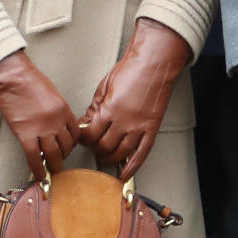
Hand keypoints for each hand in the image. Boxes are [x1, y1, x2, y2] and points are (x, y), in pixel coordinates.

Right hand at [0, 49, 79, 178]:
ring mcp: (42, 128)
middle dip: (64, 156)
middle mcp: (57, 121)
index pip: (75, 133)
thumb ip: (56, 110)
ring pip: (53, 154)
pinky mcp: (25, 133)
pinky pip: (34, 157)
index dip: (72, 144)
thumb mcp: (51, 93)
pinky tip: (38, 176)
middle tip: (59, 160)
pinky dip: (37, 169)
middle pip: (66, 146)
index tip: (67, 148)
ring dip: (54, 165)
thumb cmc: (28, 80)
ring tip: (52, 170)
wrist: (12, 76)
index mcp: (64, 109)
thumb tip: (55, 124)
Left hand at [79, 19, 191, 180]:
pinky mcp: (151, 128)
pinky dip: (132, 167)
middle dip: (95, 148)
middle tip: (93, 144)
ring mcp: (139, 127)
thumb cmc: (131, 69)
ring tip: (105, 155)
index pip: (90, 134)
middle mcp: (124, 121)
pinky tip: (125, 174)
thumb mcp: (105, 85)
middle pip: (104, 146)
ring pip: (120, 153)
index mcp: (110, 109)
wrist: (154, 63)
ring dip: (109, 157)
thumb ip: (95, 106)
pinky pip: (141, 154)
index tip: (83, 137)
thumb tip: (87, 121)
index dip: (84, 138)